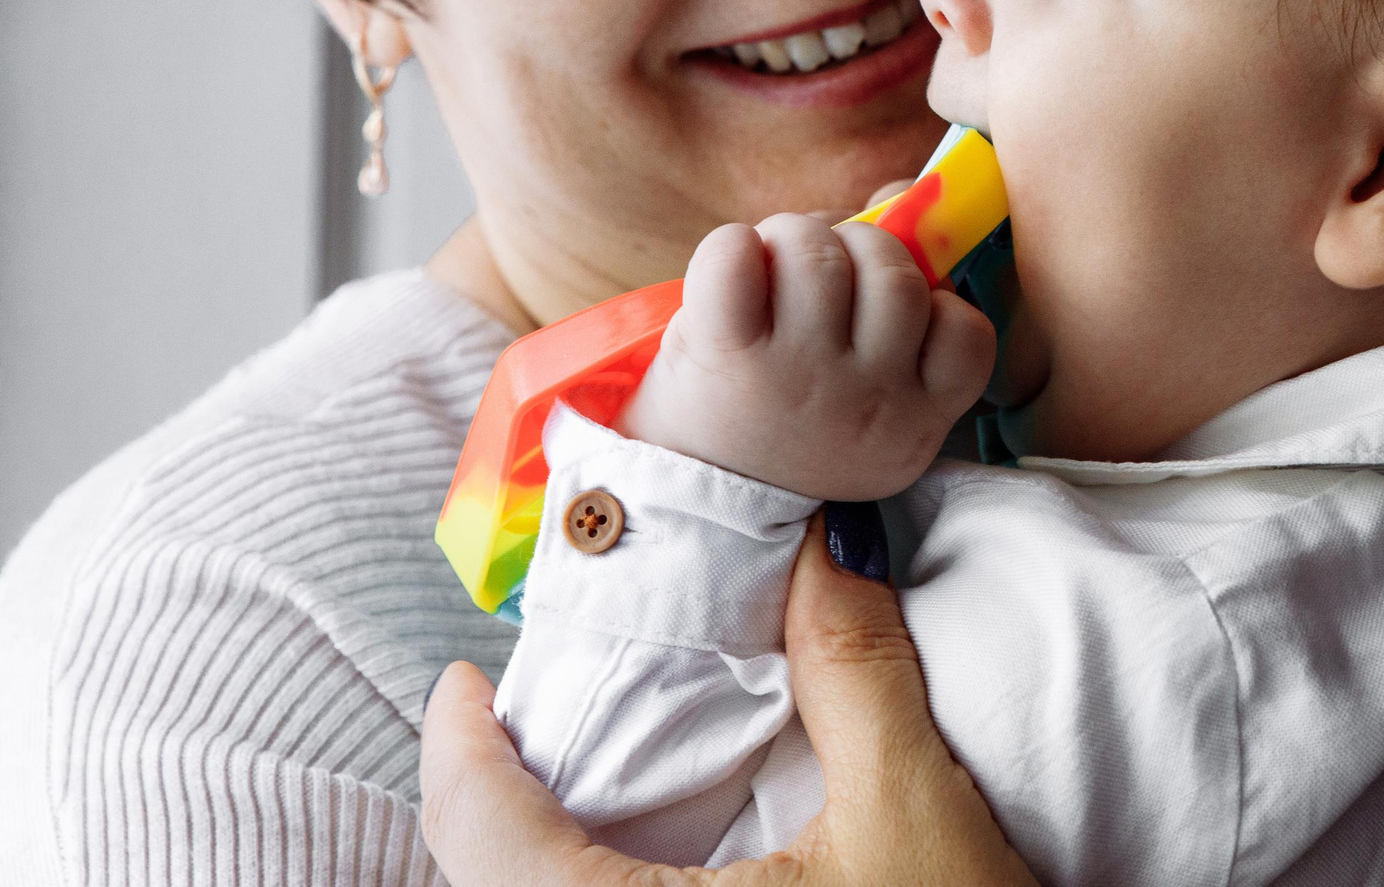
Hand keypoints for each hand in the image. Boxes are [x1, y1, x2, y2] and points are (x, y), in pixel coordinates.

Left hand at [421, 520, 1038, 886]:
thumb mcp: (912, 808)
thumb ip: (854, 668)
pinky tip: (639, 882)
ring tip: (576, 800)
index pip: (483, 837)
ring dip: (530, 869)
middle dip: (487, 809)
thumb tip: (827, 543)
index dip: (458, 749)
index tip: (465, 680)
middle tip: (524, 726)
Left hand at [617, 214, 995, 499]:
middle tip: (819, 275)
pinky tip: (733, 271)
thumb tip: (902, 193)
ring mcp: (801, 377)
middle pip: (893, 272)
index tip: (888, 319)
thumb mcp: (871, 402)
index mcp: (916, 420)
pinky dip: (732, 246)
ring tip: (773, 268)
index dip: (934, 302)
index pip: (967, 333)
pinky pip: (737, 255)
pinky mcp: (729, 355)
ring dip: (794, 237)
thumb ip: (903, 308)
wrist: (689, 504)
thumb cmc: (788, 432)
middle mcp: (868, 401)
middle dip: (856, 249)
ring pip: (822, 253)